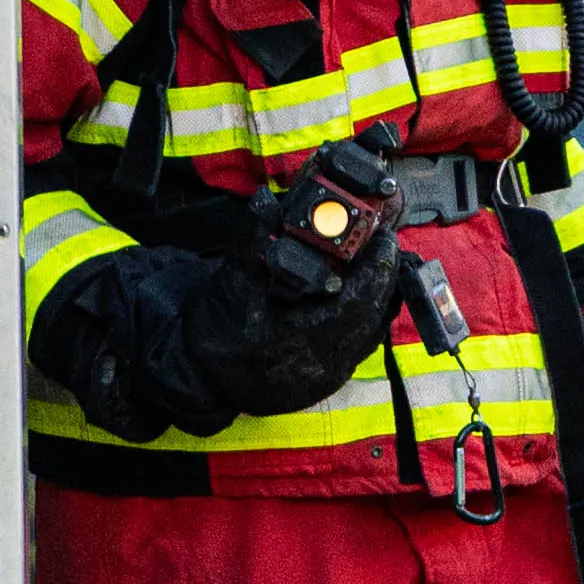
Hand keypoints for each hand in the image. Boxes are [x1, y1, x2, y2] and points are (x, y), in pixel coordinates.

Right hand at [182, 228, 404, 417]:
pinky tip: (354, 297)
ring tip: (373, 265)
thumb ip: (251, 242)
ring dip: (375, 298)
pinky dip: (363, 318)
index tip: (384, 237)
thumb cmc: (213, 339)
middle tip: (383, 244)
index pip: (360, 299)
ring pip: (370, 332)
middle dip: (382, 277)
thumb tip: (265, 202)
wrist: (198, 381)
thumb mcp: (230, 285)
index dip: (378, 266)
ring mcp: (328, 373)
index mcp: (306, 338)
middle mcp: (325, 361)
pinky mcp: (325, 377)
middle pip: (374, 315)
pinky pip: (358, 345)